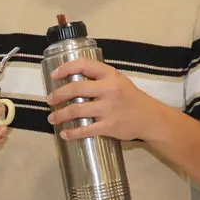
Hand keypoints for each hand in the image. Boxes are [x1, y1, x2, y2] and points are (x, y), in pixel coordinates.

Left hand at [46, 58, 167, 141]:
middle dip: (58, 94)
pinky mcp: (109, 126)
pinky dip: (72, 133)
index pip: (84, 65)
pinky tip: (65, 134)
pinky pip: (86, 130)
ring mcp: (108, 108)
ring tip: (52, 118)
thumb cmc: (130, 98)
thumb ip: (99, 78)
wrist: (150, 118)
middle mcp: (109, 89)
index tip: (54, 75)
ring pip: (77, 110)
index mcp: (110, 75)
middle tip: (49, 100)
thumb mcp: (118, 80)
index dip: (66, 68)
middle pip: (76, 88)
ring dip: (60, 115)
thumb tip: (72, 80)